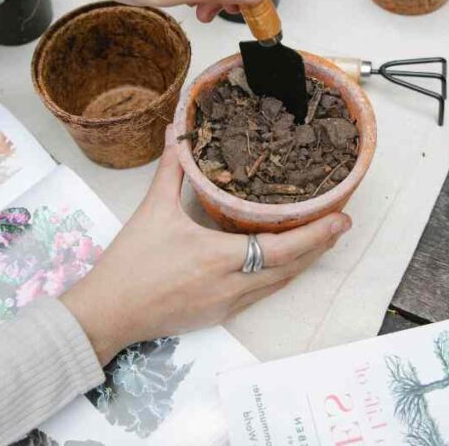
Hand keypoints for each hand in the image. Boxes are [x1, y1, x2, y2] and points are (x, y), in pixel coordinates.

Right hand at [60, 131, 351, 364]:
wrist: (108, 313)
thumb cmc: (130, 263)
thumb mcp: (152, 210)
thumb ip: (172, 169)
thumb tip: (178, 132)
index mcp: (218, 258)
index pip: (281, 248)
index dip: (315, 234)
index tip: (341, 219)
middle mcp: (230, 286)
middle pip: (290, 269)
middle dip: (318, 246)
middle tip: (340, 224)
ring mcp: (226, 305)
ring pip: (278, 284)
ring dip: (302, 263)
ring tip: (320, 239)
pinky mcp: (218, 315)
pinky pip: (260, 294)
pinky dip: (279, 276)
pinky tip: (283, 262)